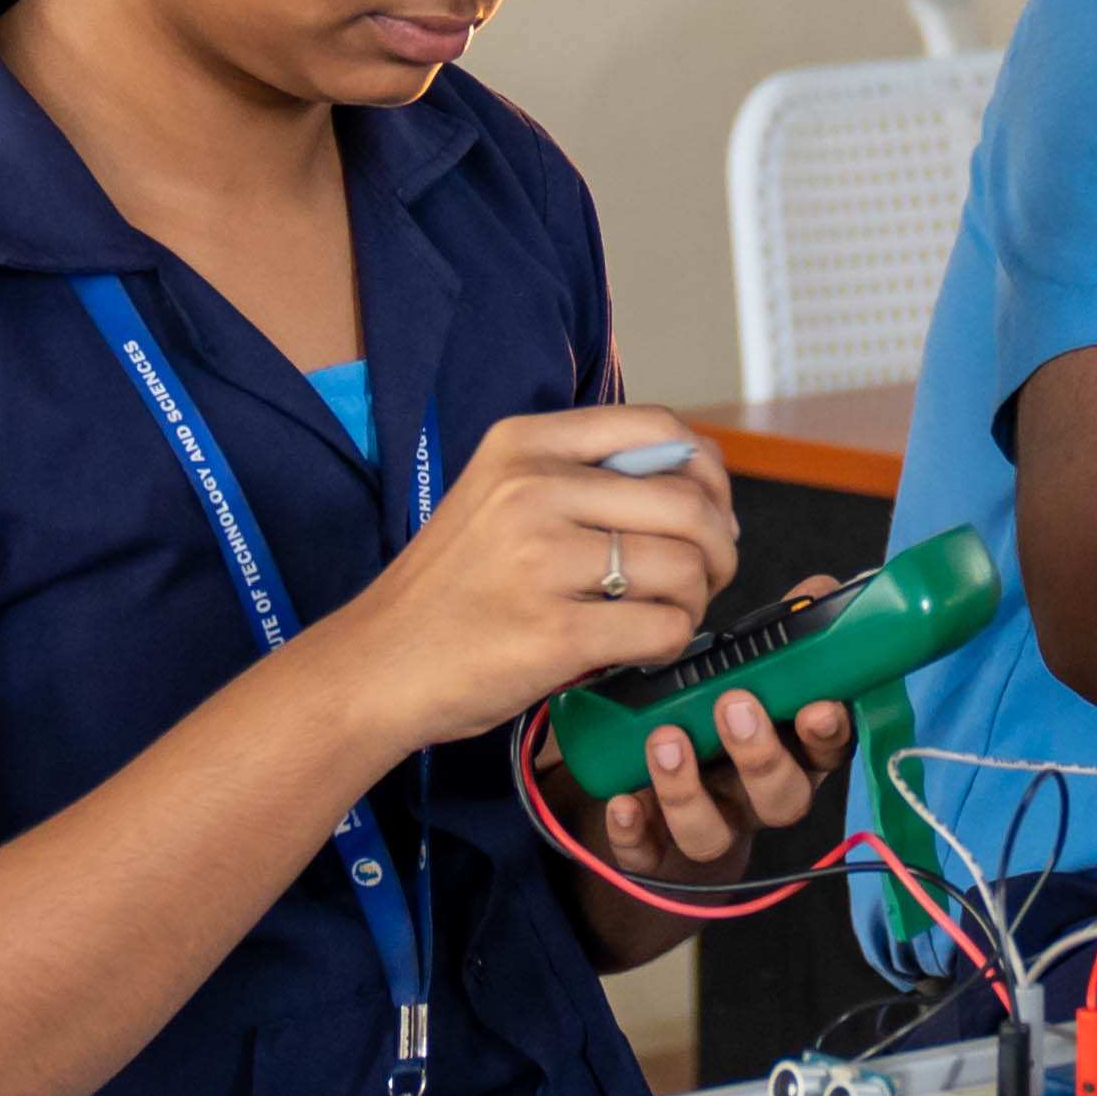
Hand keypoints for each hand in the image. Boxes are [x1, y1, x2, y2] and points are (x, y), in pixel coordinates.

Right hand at [311, 406, 745, 751]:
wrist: (375, 666)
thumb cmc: (452, 588)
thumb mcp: (499, 498)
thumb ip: (582, 478)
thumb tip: (700, 488)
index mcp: (524, 444)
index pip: (660, 429)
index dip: (707, 472)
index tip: (710, 508)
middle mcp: (533, 490)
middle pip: (688, 502)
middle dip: (721, 545)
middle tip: (709, 574)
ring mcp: (543, 560)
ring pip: (686, 567)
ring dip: (696, 599)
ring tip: (666, 613)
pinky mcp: (555, 632)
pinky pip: (664, 628)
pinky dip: (672, 641)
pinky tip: (642, 646)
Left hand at [594, 590, 858, 880]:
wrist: (658, 806)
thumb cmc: (713, 721)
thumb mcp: (749, 677)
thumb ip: (783, 638)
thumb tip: (821, 585)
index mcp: (792, 753)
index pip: (828, 750)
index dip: (828, 732)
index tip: (817, 706)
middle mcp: (756, 799)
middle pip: (781, 797)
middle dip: (760, 755)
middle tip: (734, 706)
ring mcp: (710, 830)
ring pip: (712, 833)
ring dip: (689, 790)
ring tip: (665, 740)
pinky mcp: (657, 856)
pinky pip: (648, 856)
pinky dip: (635, 832)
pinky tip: (621, 803)